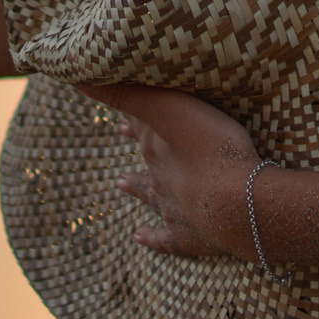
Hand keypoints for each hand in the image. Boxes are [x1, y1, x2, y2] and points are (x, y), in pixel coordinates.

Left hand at [82, 82, 260, 258]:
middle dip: (138, 142)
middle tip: (122, 132)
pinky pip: (166, 239)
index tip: (123, 105)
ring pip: (151, 196)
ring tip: (121, 182)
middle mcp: (159, 178)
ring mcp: (173, 210)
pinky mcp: (190, 237)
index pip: (140, 125)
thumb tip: (79, 78)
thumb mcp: (173, 110)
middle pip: (146, 157)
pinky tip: (139, 237)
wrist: (240, 205)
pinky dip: (152, 238)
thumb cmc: (213, 151)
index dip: (132, 114)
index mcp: (156, 148)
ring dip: (137, 187)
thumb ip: (130, 94)